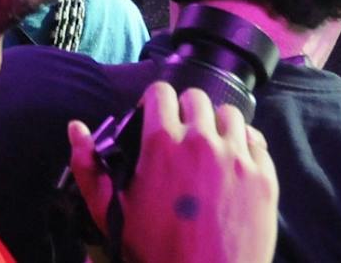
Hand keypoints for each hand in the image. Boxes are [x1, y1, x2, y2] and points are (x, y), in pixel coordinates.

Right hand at [68, 82, 277, 262]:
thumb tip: (76, 128)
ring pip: (229, 115)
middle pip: (196, 98)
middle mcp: (201, 142)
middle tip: (181, 133)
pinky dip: (245, 145)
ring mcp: (237, 159)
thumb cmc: (155, 251)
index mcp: (161, 144)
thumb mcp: (111, 211)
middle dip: (185, 110)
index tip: (154, 118)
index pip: (161, 93)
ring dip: (216, 124)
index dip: (154, 102)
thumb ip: (88, 167)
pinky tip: (233, 162)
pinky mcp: (264, 178)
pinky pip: (257, 141)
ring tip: (210, 146)